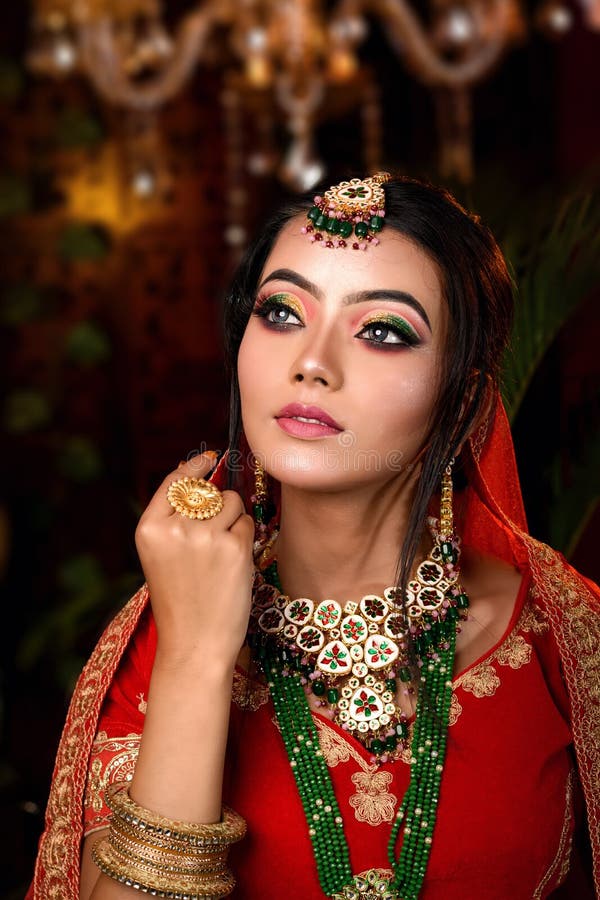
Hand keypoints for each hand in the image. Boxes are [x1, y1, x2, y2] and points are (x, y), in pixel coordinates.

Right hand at [135, 452, 254, 671]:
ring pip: (232, 503)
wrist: (195, 645)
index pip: (174, 481)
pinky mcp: (234, 547)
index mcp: (149, 528)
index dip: (193, 467)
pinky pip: (248, 524)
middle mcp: (175, 526)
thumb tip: (200, 474)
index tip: (208, 459)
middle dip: (217, 507)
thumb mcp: (162, 556)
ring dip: (235, 521)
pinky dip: (246, 539)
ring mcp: (206, 535)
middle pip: (208, 491)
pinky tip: (234, 565)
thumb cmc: (181, 602)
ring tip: (221, 556)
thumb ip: (175, 518)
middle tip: (211, 544)